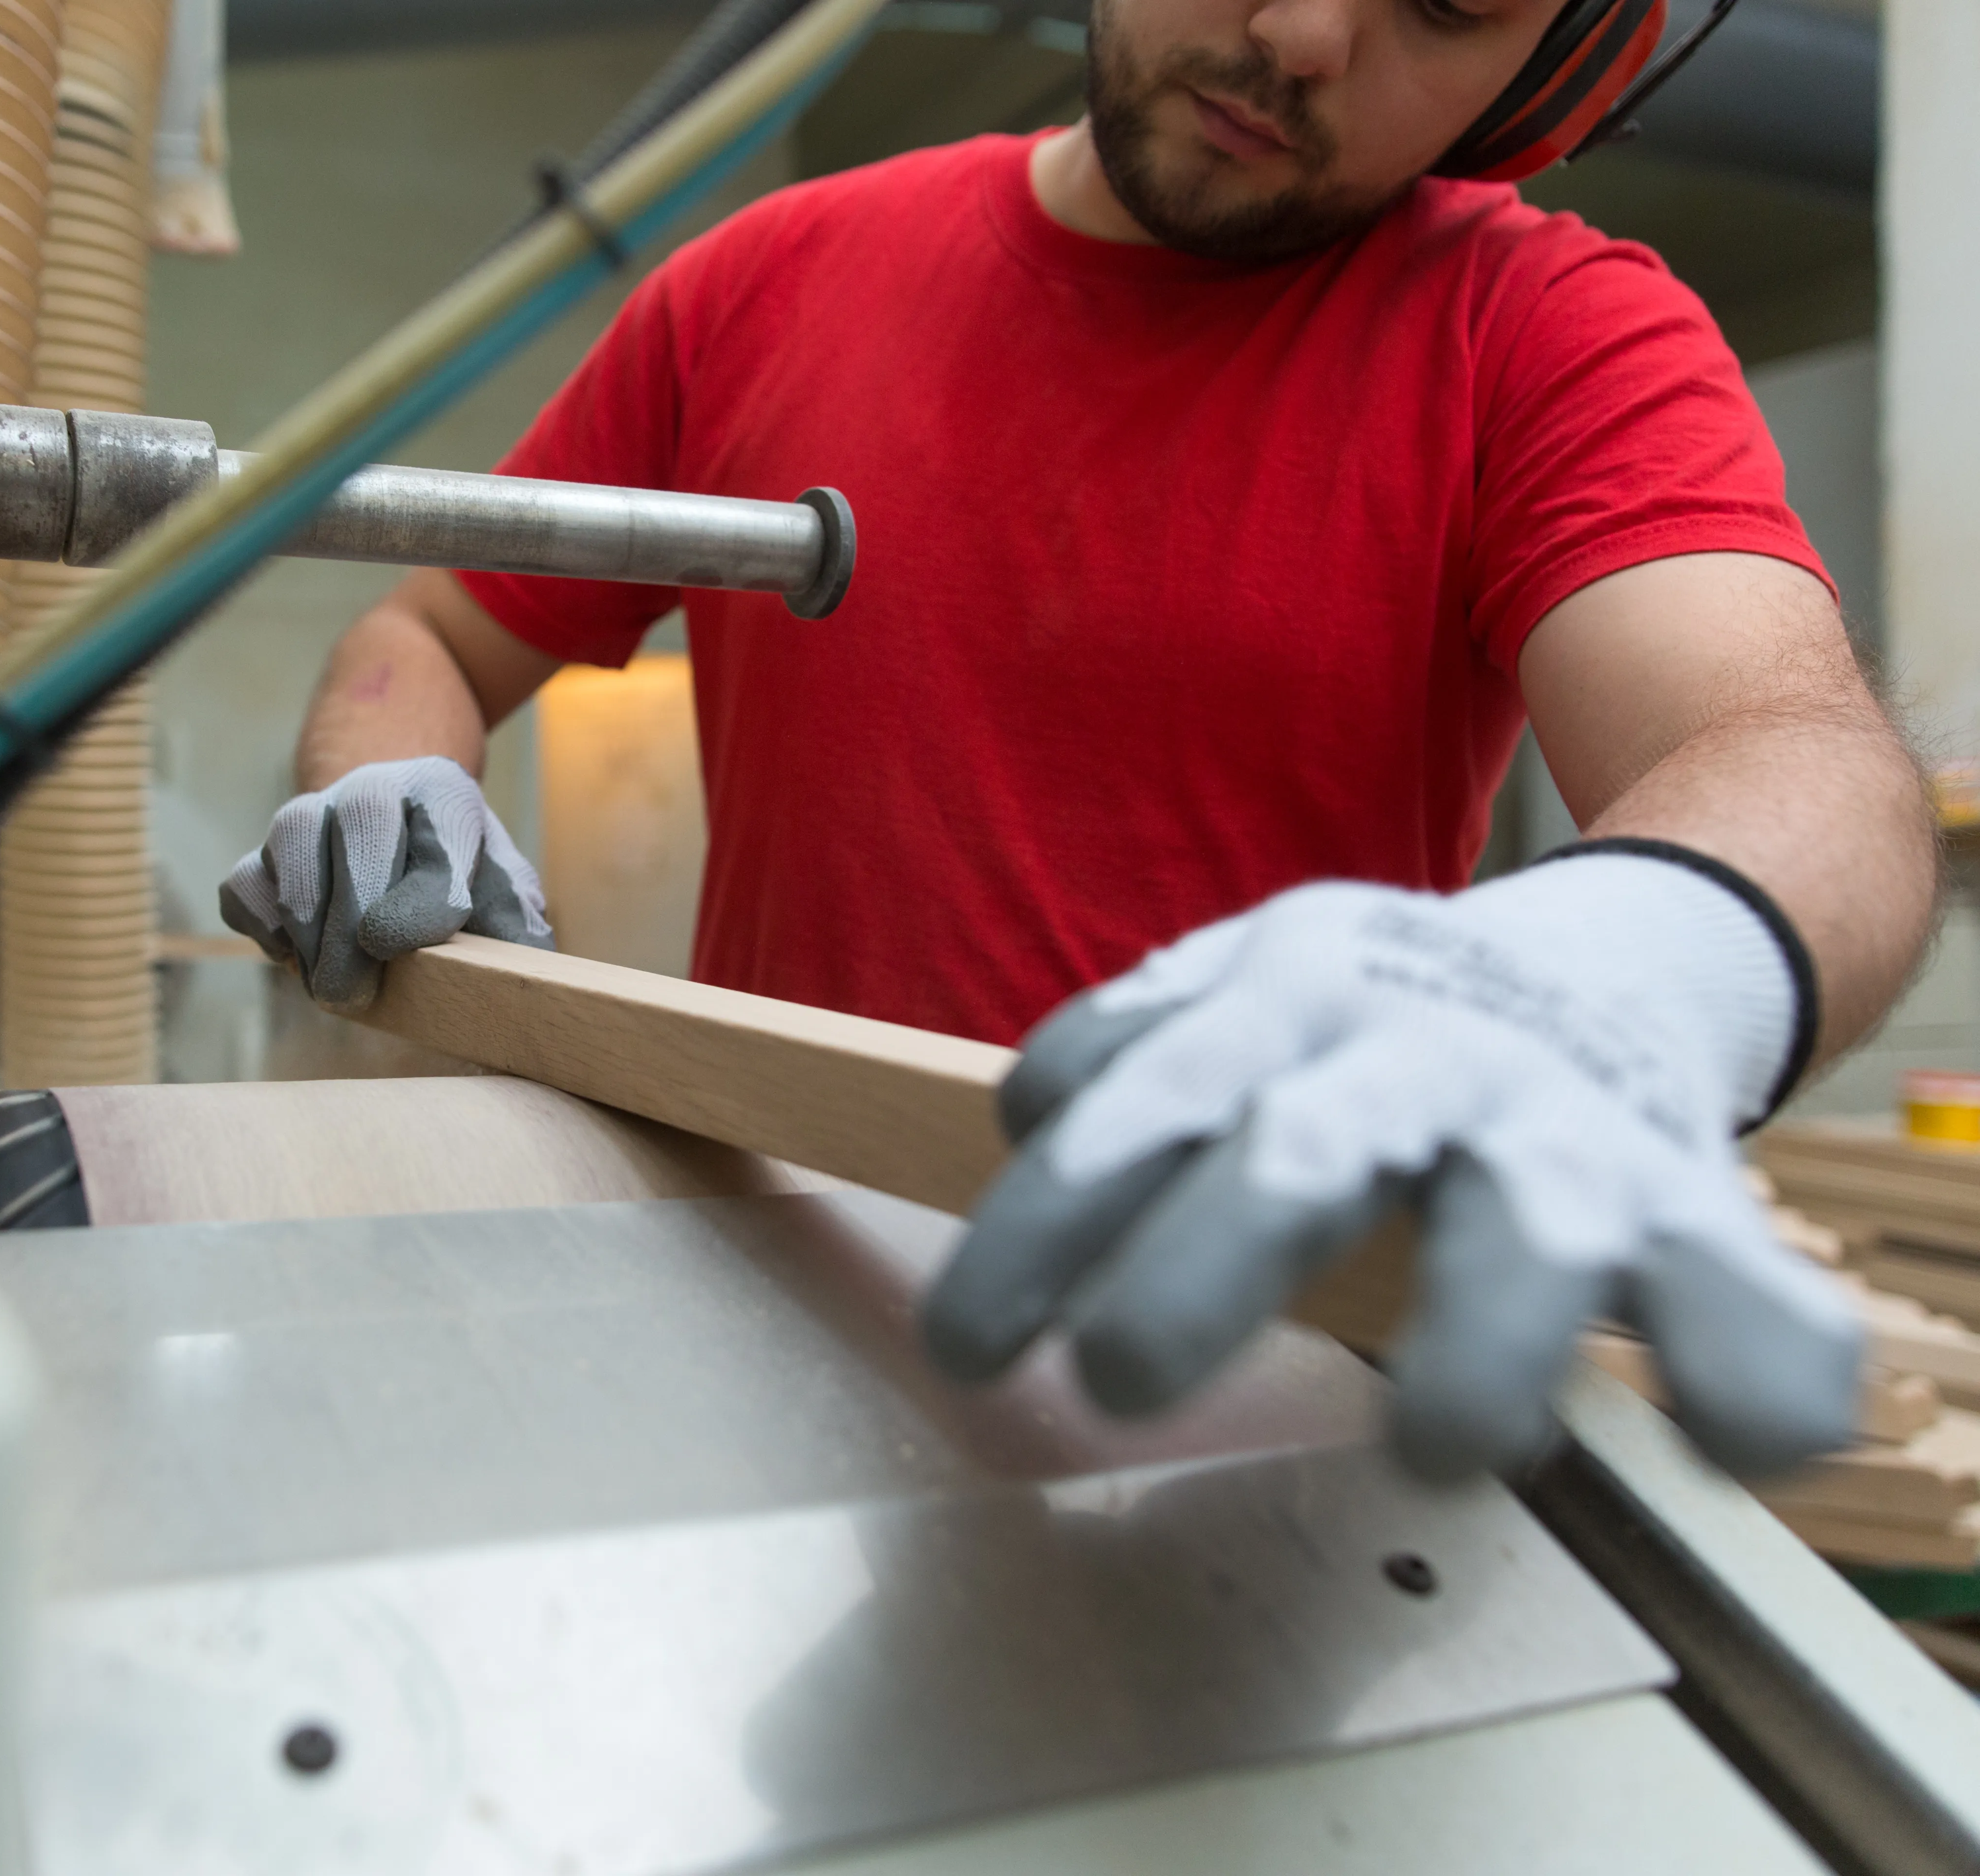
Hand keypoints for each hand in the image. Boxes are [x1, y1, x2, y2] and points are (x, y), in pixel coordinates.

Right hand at [219, 756, 551, 1013]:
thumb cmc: (456, 881)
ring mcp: (310, 812)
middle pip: (359, 832)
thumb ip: (519, 932)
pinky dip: (263, 927)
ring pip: (292, 847)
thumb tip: (526, 986)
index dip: (423, 904)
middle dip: (350, 924)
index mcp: (444, 793)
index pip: (439, 842)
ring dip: (306, 929)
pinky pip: (246, 885)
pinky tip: (297, 955)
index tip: (400, 951)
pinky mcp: (263, 851)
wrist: (393, 842)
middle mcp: (374, 787)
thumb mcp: (501, 895)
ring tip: (331, 984)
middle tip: (355, 993)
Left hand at [919, 850, 1860, 1479]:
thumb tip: (1019, 1120)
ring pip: (1525, 1231)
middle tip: (1115, 1382)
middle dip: (1205, 1269)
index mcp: (1281, 999)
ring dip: (1484, 1339)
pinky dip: (1747, 1372)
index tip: (970, 1347)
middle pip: (1298, 1157)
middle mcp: (1415, 1055)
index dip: (1040, 1222)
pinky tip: (1732, 1442)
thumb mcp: (1245, 995)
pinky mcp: (1688, 1206)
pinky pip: (1743, 1299)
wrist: (1612, 947)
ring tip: (1442, 1450)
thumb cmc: (1376, 1019)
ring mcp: (1557, 1129)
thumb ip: (1131, 1054)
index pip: (1128, 1097)